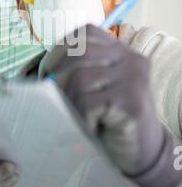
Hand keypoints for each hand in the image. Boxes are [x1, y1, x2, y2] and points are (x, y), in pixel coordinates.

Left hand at [40, 24, 180, 186]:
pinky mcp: (132, 102)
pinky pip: (88, 102)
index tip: (50, 71)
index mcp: (121, 50)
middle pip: (80, 54)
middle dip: (60, 77)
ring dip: (71, 102)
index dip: (61, 50)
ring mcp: (134, 79)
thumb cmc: (109, 119)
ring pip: (80, 78)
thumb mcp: (95, 86)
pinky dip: (82, 118)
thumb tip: (45, 73)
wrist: (141, 153)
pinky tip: (92, 127)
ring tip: (80, 117)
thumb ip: (77, 70)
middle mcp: (131, 59)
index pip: (86, 33)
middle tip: (60, 100)